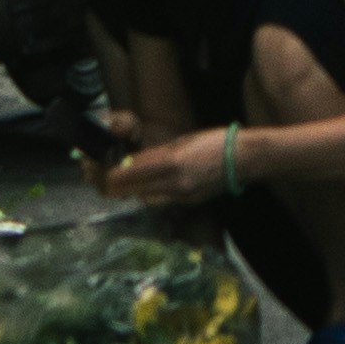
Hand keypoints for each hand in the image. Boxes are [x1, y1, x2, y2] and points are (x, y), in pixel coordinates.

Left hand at [104, 132, 231, 210]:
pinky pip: (161, 202)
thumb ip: (157, 154)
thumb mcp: (182, 140)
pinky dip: (150, 195)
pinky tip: (147, 188)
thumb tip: (133, 161)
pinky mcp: (188, 203)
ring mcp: (182, 196)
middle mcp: (174, 182)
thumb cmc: (215, 141)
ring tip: (123, 184)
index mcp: (172, 161)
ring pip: (144, 200)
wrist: (244, 158)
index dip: (110, 174)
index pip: (130, 173)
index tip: (100, 169)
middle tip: (103, 180)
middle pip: (132, 191)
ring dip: (131, 192)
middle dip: (114, 186)